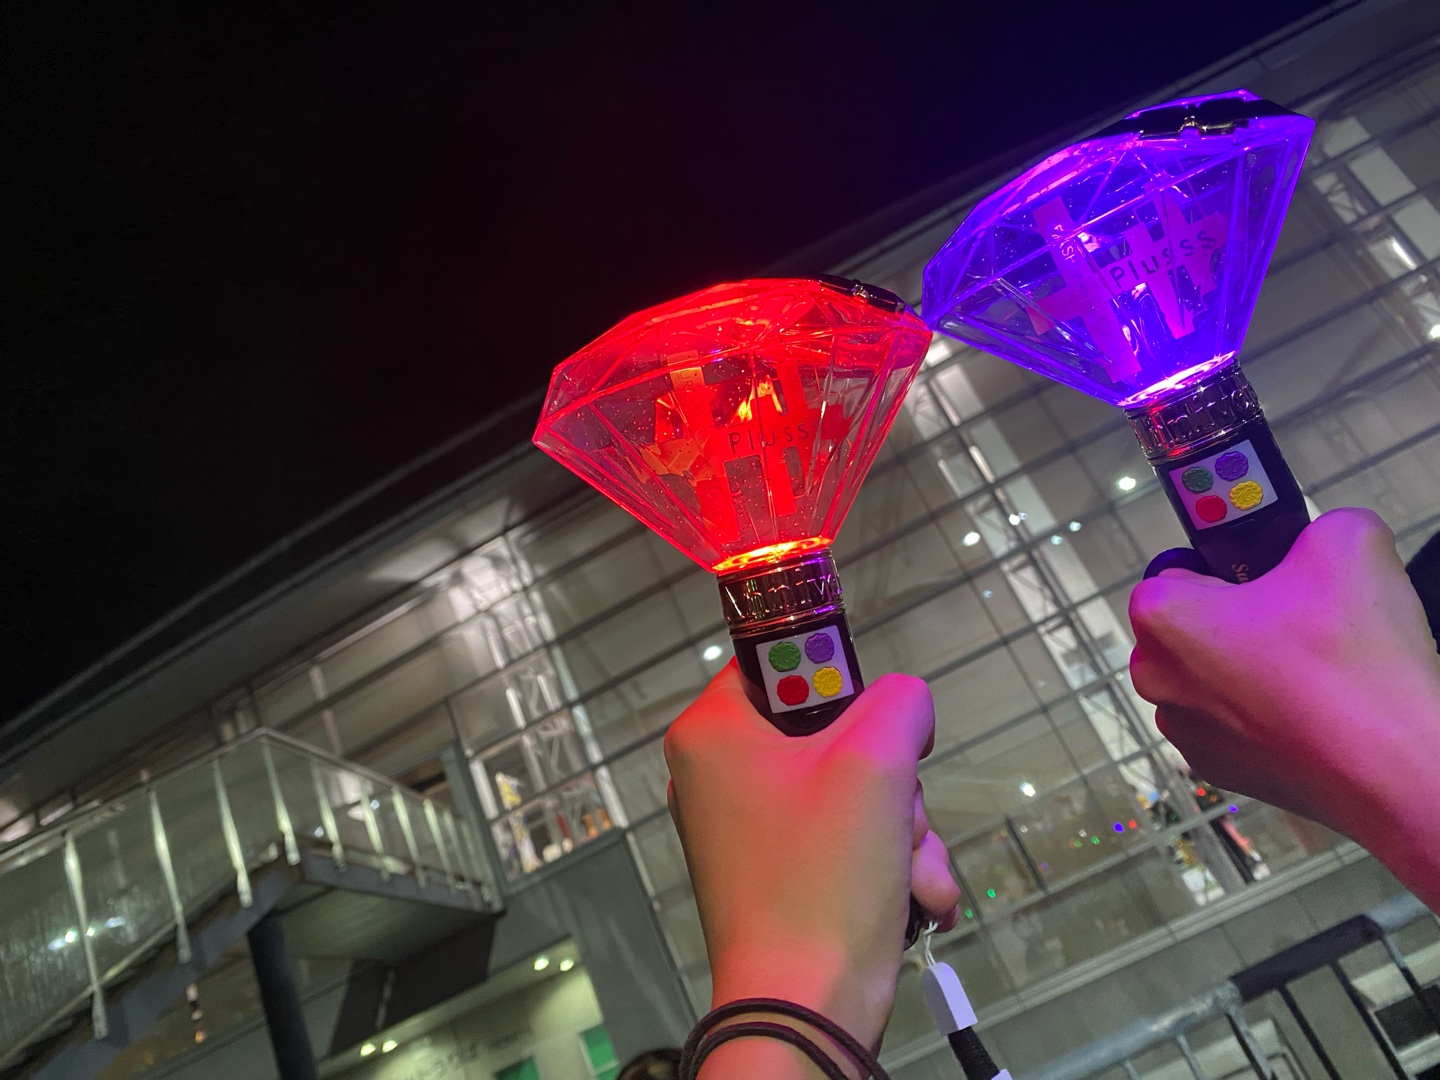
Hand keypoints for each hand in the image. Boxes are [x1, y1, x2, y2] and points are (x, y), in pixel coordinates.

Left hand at [664, 662, 960, 1057]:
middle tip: (899, 817)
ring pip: (854, 790)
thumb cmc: (822, 875)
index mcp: (712, 731)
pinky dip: (888, 863)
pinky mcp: (778, 874)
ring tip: (910, 875)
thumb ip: (900, 702)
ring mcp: (748, 829)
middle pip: (832, 733)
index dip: (839, 685)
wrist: (804, 1010)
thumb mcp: (876, 760)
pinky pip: (846, 839)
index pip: (780, 660)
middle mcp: (718, 773)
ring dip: (904, 829)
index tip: (873, 727)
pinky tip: (914, 897)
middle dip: (892, 782)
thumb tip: (905, 707)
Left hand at [1129, 508, 1439, 904]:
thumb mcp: (1348, 542)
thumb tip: (1320, 539)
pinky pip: (1234, 723)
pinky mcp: (1217, 770)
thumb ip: (1318, 525)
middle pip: (1192, 625)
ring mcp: (1183, 730)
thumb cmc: (1354, 656)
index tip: (1272, 575)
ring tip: (1318, 670)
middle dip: (1239, 617)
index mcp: (1162, 616)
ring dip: (1253, 667)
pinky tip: (1316, 713)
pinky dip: (1267, 714)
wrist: (1393, 769)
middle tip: (1303, 619)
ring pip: (1213, 676)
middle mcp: (1155, 676)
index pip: (1178, 568)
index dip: (1229, 565)